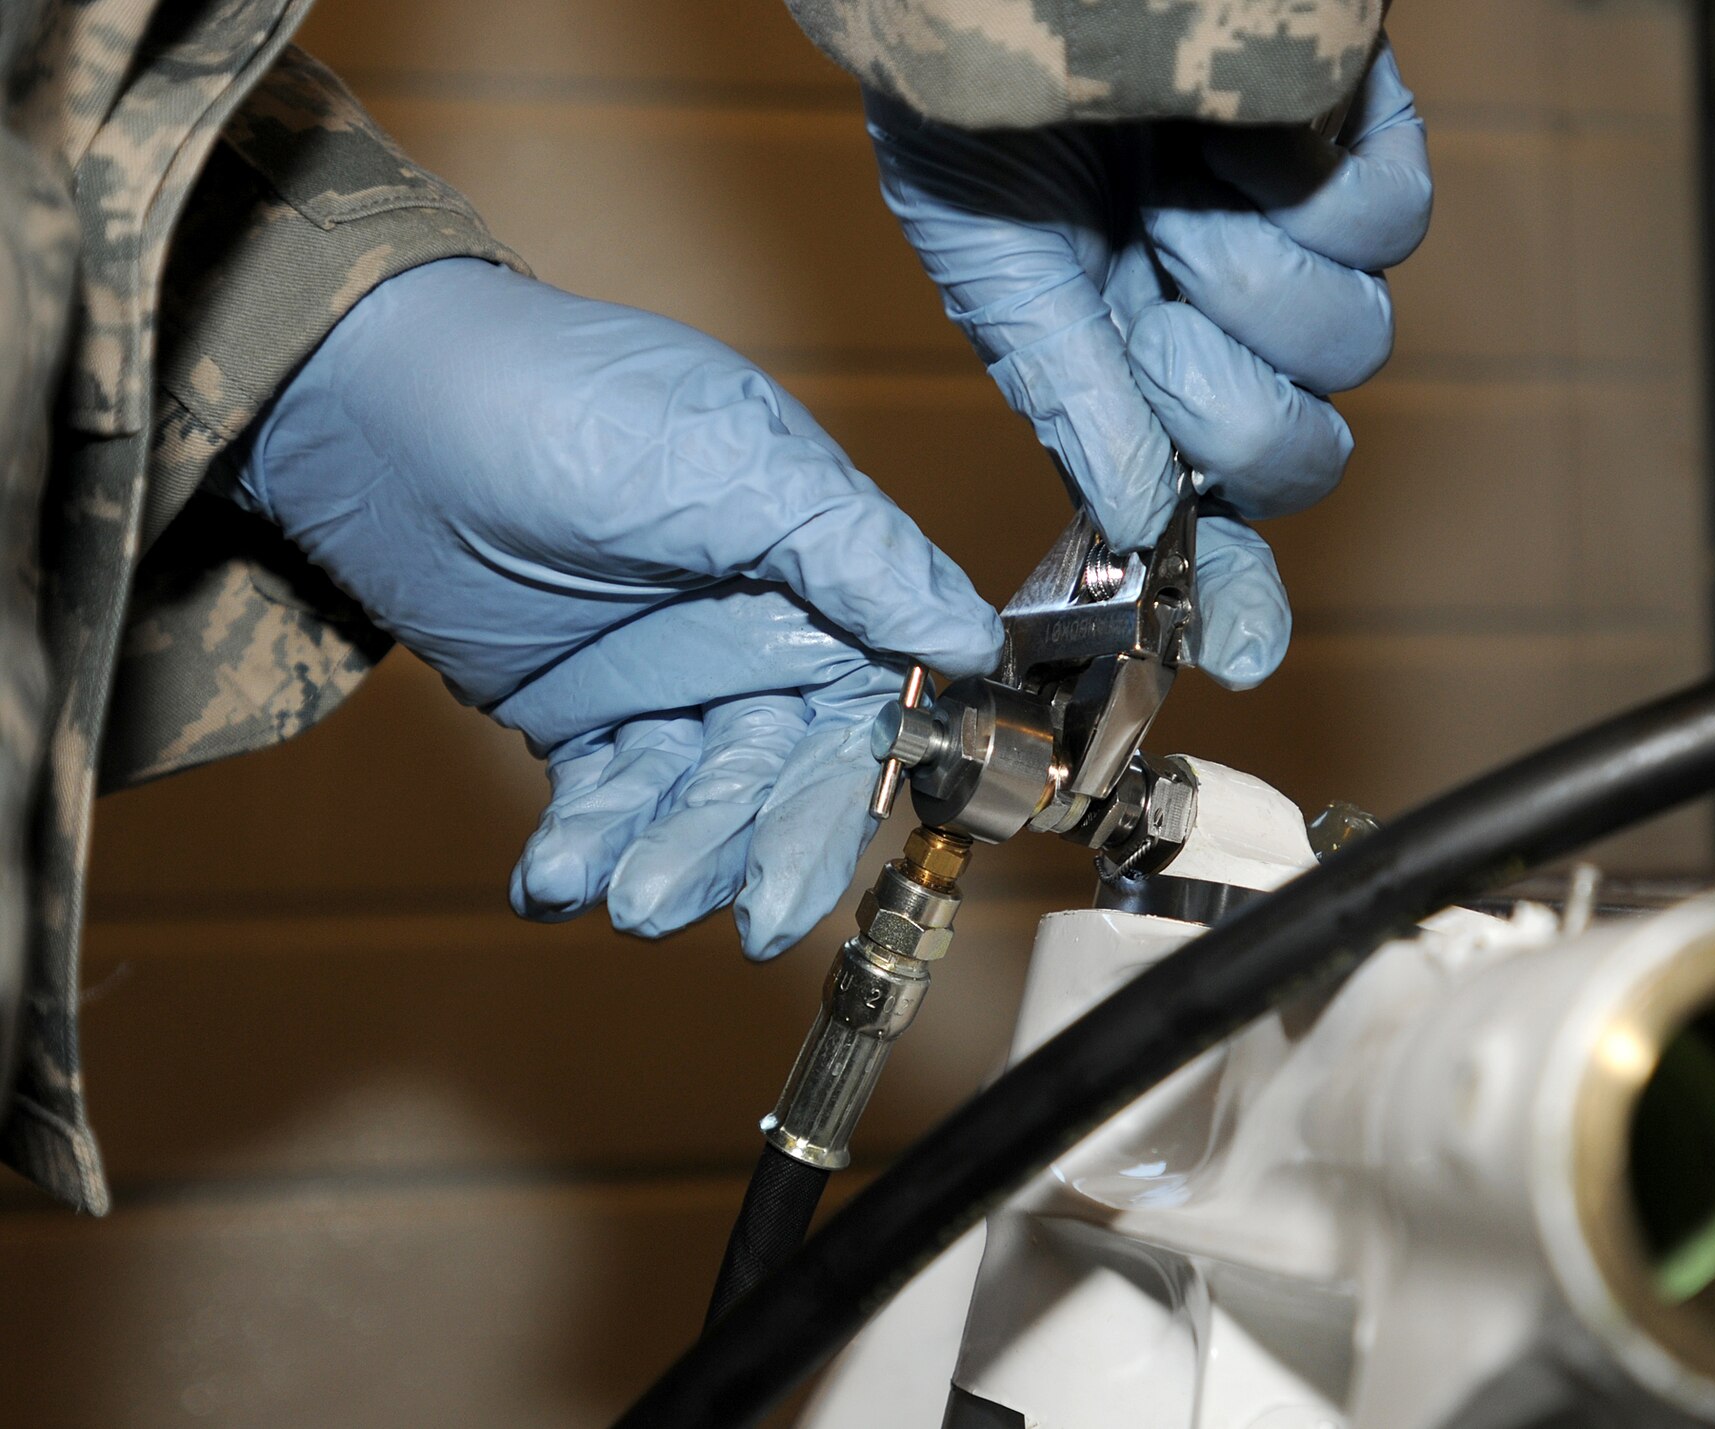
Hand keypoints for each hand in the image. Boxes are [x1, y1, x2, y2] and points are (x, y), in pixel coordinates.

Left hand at [220, 258, 1001, 956]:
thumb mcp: (738, 464)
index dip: (843, 802)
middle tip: (735, 918)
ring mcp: (669, 683)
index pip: (866, 717)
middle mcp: (758, 641)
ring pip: (690, 804)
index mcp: (821, 581)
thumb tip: (972, 640)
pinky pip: (602, 801)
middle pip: (779, 781)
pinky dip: (583, 845)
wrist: (387, 408)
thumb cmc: (572, 400)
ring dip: (662, 858)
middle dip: (751, 852)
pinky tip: (554, 880)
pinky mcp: (582, 715)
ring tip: (620, 893)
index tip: (804, 878)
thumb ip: (857, 556)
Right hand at [866, 41, 1429, 688]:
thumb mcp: (1000, 265)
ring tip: (1179, 190)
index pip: (1203, 507)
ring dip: (1254, 276)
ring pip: (1352, 345)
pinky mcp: (1358, 148)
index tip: (1248, 647)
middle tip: (1157, 306)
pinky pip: (1393, 221)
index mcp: (1129, 376)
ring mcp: (1295, 244)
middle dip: (1227, 401)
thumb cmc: (982, 100)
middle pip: (1300, 451)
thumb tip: (1139, 519)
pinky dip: (1316, 185)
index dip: (1233, 586)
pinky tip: (1236, 137)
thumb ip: (1070, 398)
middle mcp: (1221, 326)